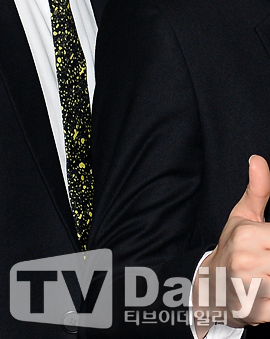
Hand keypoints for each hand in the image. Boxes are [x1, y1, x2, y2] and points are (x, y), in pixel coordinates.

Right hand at [193, 155, 269, 336]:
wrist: (207, 287)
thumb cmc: (230, 248)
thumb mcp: (242, 217)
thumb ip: (258, 190)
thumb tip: (258, 159)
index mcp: (248, 235)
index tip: (268, 246)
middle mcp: (246, 260)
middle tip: (267, 259)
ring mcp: (248, 288)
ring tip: (266, 274)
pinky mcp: (253, 312)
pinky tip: (265, 293)